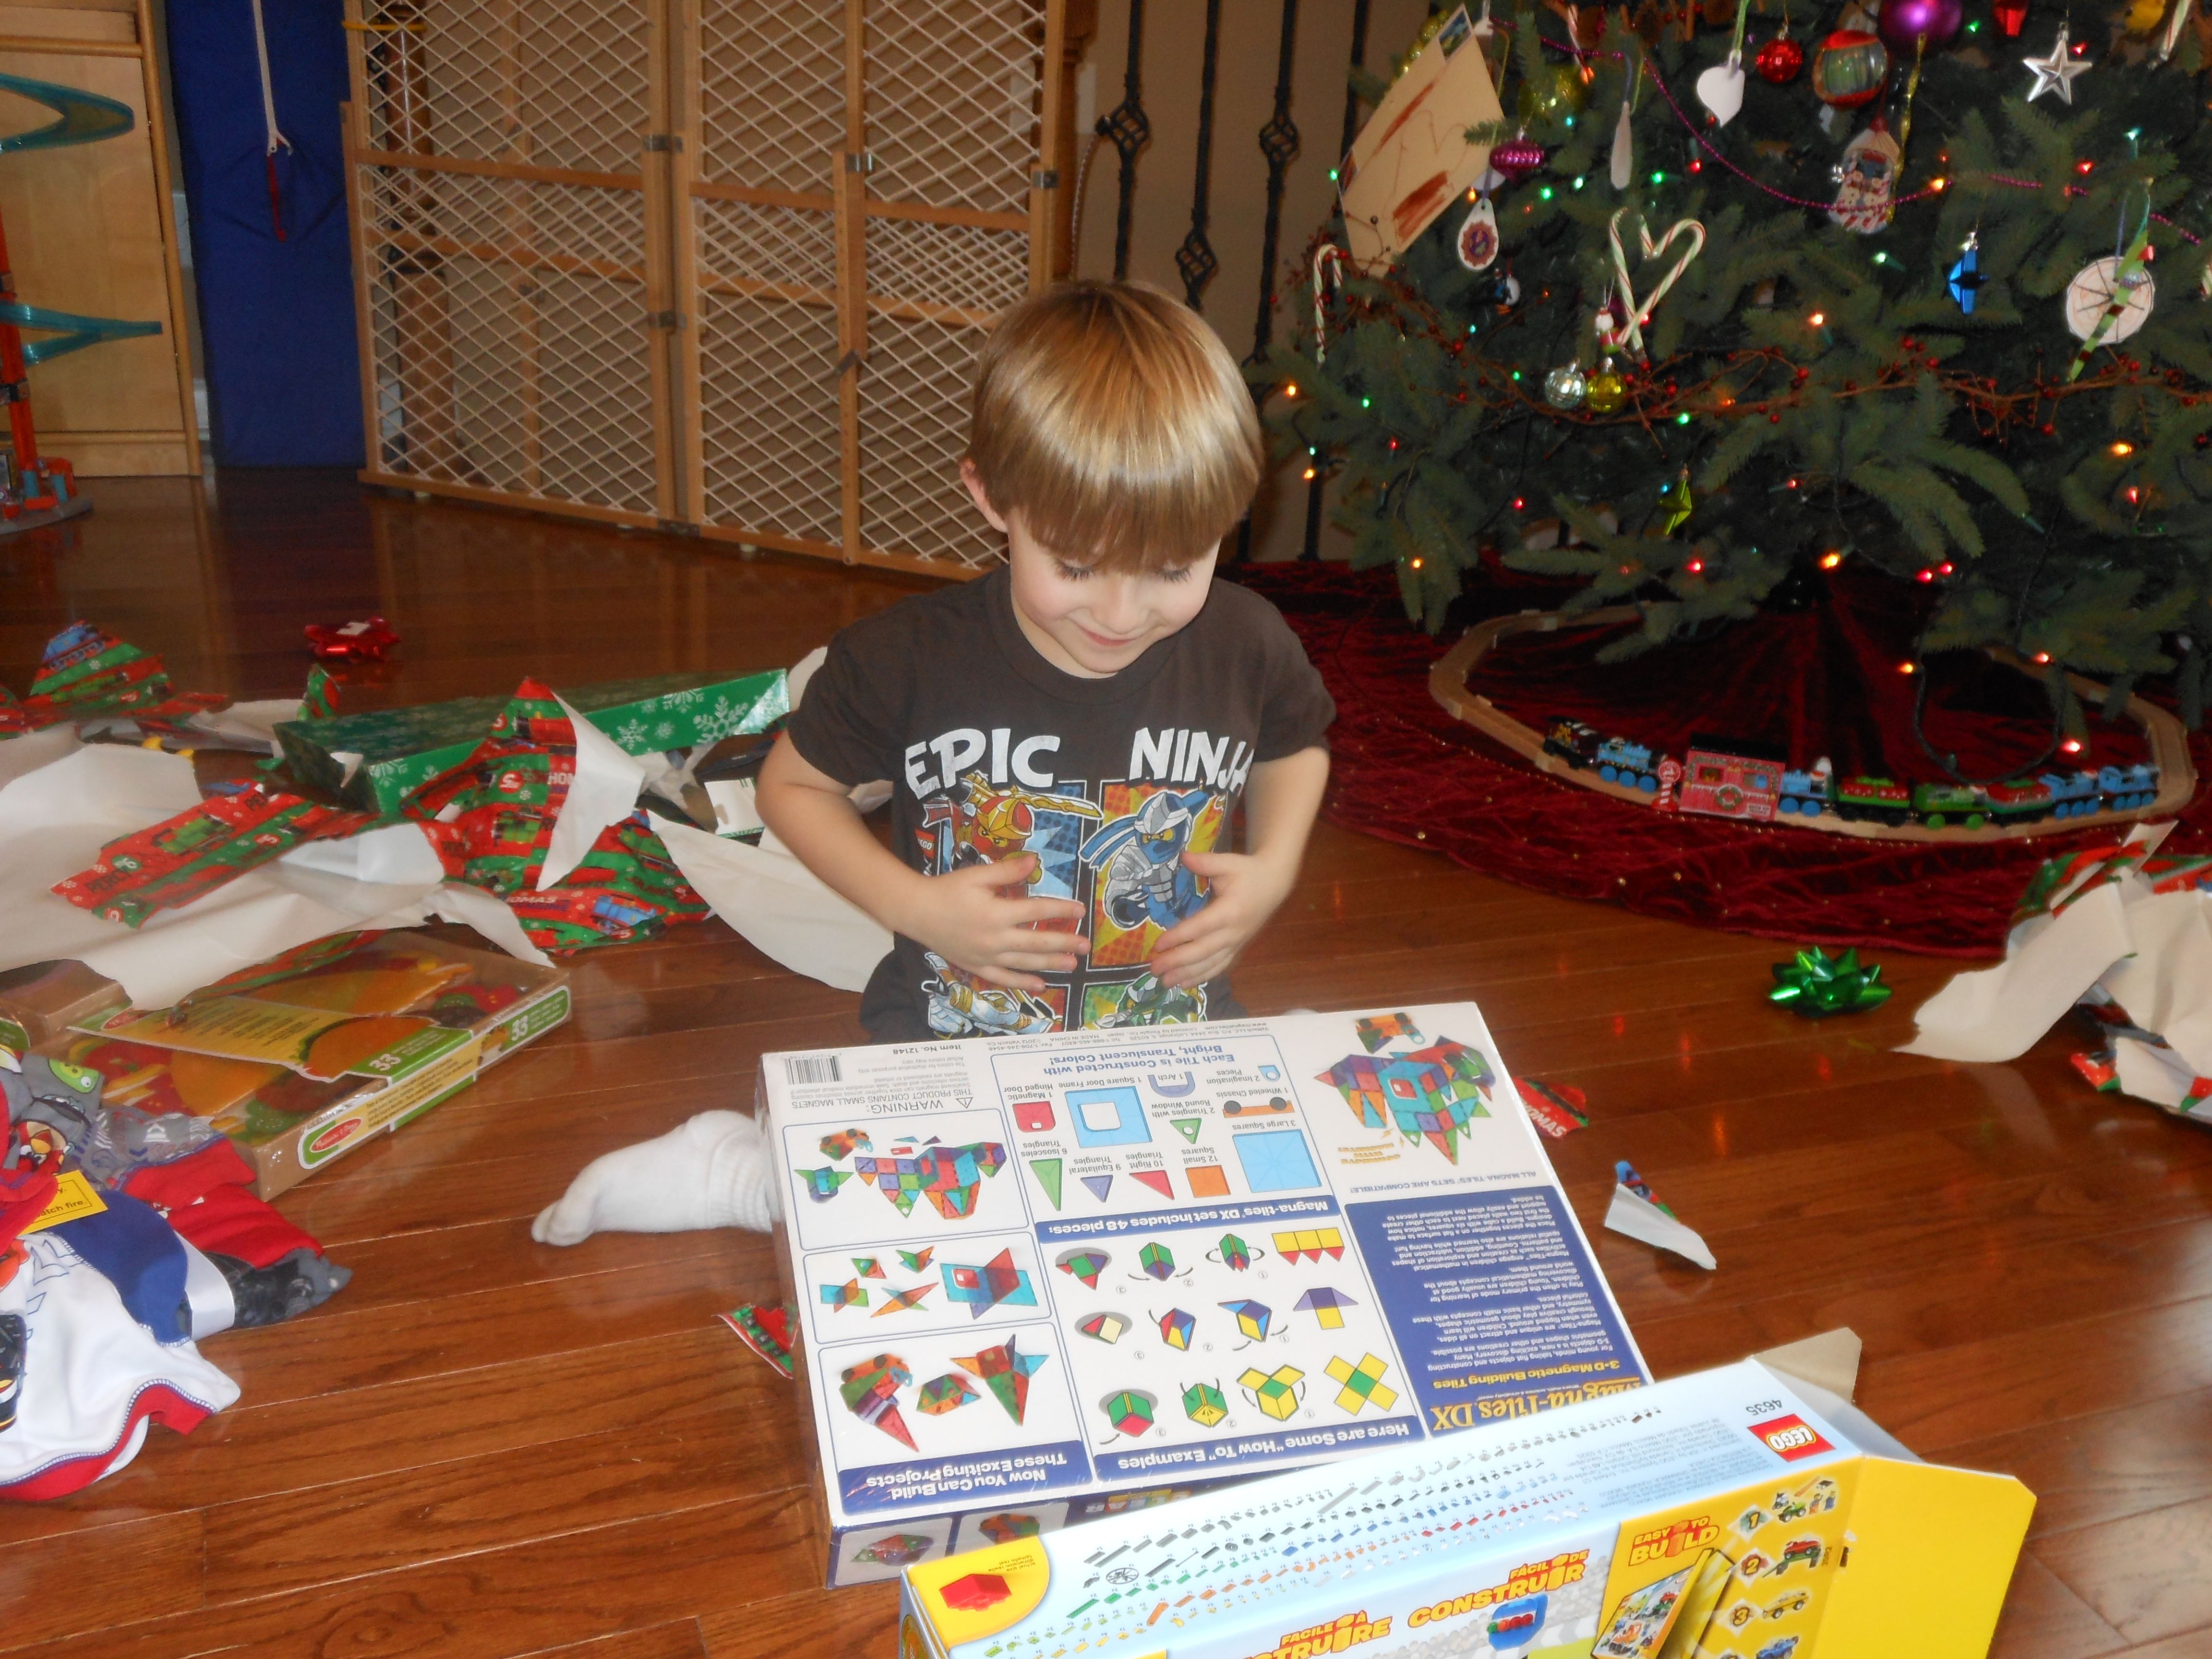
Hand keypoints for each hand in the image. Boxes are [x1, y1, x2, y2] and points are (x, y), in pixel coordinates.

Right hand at [899, 853, 1089, 991]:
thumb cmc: (947, 890)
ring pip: (1024, 963)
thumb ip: (1007, 870)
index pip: (1037, 911)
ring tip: (1072, 964)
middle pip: (1037, 942)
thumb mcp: (977, 875)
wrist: (917, 912)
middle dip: (1064, 943)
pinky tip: (1040, 985)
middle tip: (1086, 945)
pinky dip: (1022, 983)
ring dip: (1050, 964)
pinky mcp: (977, 966)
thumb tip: (1035, 862)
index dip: (1060, 909)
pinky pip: (1003, 978)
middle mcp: (995, 938)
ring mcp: (987, 956)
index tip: (1080, 910)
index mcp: (997, 913)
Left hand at [1148, 848, 1297, 989]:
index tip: (1158, 945)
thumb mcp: (1229, 862)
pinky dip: (1202, 976)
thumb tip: (1183, 856)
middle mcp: (1233, 932)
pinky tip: (1185, 983)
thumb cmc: (1248, 872)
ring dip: (1187, 975)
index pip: (1200, 927)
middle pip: (1202, 951)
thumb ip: (1206, 862)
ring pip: (1210, 963)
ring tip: (1165, 982)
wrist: (1274, 884)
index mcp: (1230, 910)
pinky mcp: (1238, 948)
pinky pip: (1219, 966)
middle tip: (1154, 969)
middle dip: (1177, 962)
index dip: (1178, 937)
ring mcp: (1237, 943)